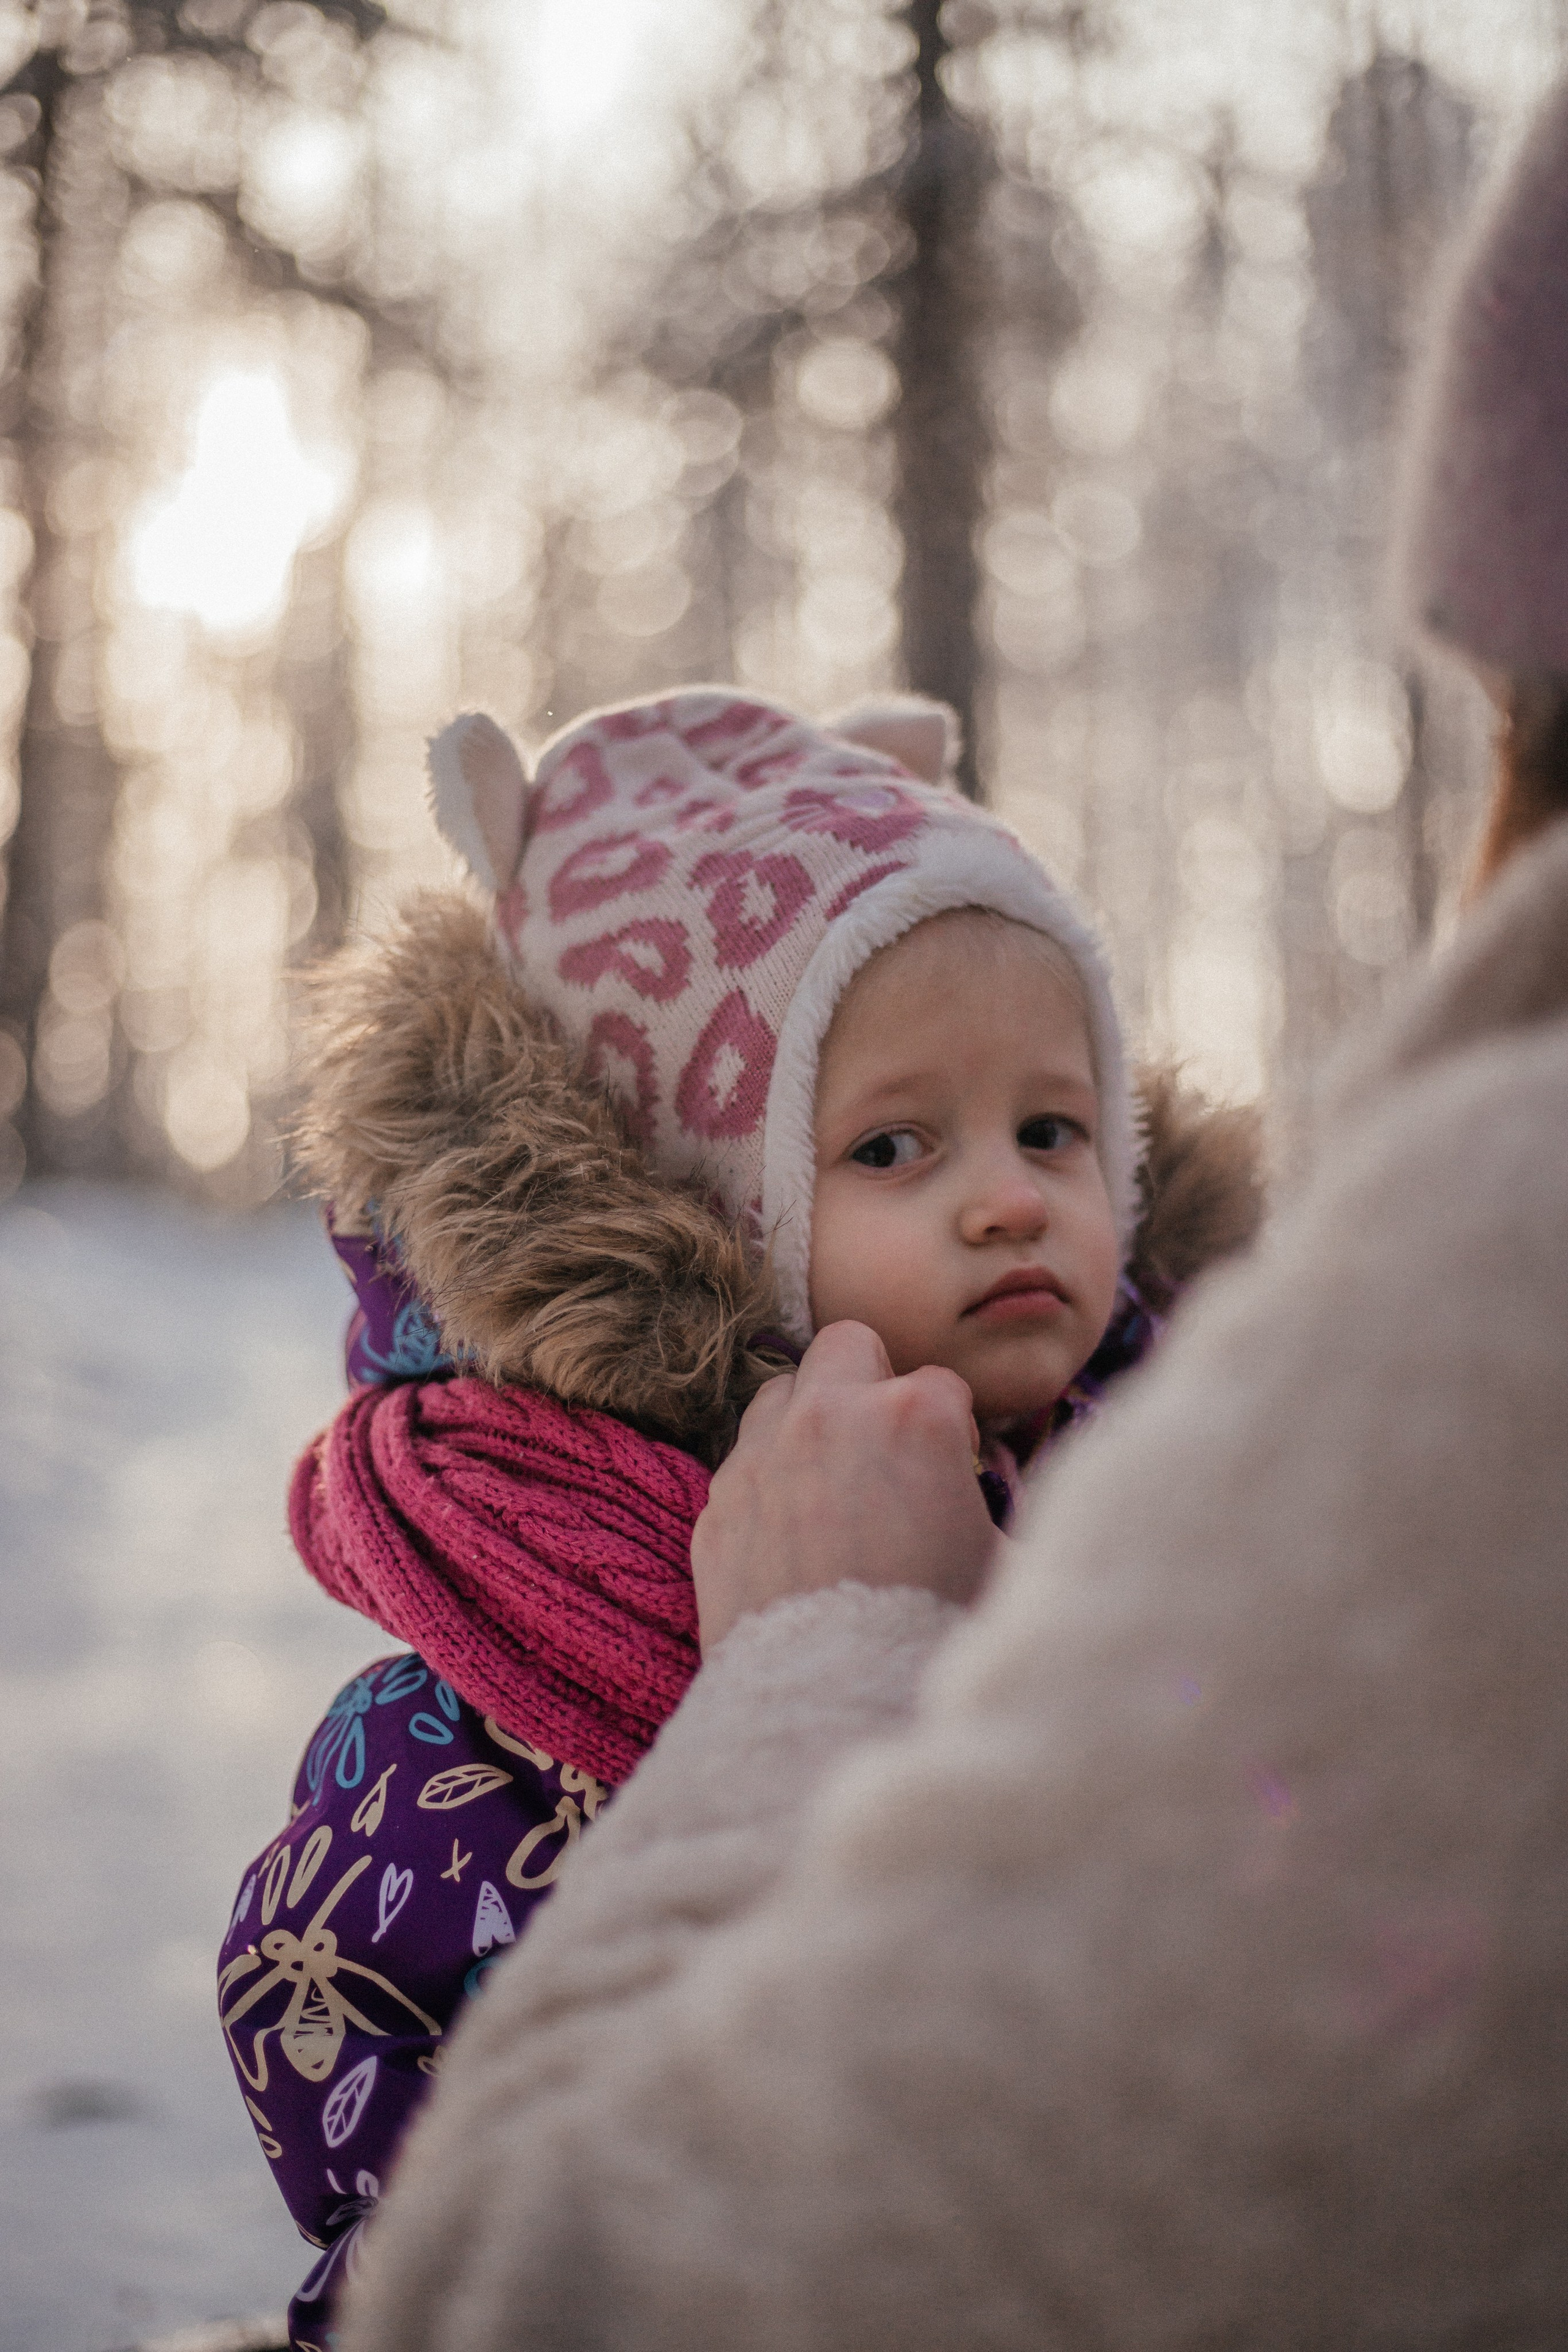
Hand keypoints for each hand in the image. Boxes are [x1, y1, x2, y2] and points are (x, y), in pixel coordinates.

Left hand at [691, 1320, 996, 1653]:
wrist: (835, 1705)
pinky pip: (743, 1463)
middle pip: (847, 1344)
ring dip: (810, 1421)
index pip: (943, 1383)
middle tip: (886, 1444)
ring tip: (833, 1485)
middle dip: (871, 1381)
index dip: (954, 1430)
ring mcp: (761, 1456)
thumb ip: (1003, 1508)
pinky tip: (794, 1535)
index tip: (954, 1471)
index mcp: (914, 1416)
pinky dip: (770, 1481)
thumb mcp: (1004, 1562)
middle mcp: (829, 1416)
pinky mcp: (716, 1505)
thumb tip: (1003, 1497)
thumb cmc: (933, 1634)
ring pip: (781, 1392)